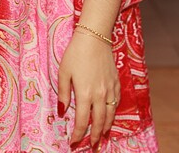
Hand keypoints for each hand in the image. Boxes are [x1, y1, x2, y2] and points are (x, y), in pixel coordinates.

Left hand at [58, 30, 120, 148]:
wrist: (94, 37)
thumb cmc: (75, 53)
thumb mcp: (63, 72)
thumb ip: (63, 94)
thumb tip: (62, 112)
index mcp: (85, 93)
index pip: (82, 121)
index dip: (78, 134)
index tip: (73, 142)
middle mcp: (100, 95)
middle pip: (99, 122)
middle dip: (95, 137)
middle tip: (92, 146)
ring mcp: (110, 89)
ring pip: (110, 115)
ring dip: (106, 128)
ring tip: (101, 137)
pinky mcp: (116, 83)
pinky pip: (116, 103)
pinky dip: (113, 113)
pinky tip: (109, 116)